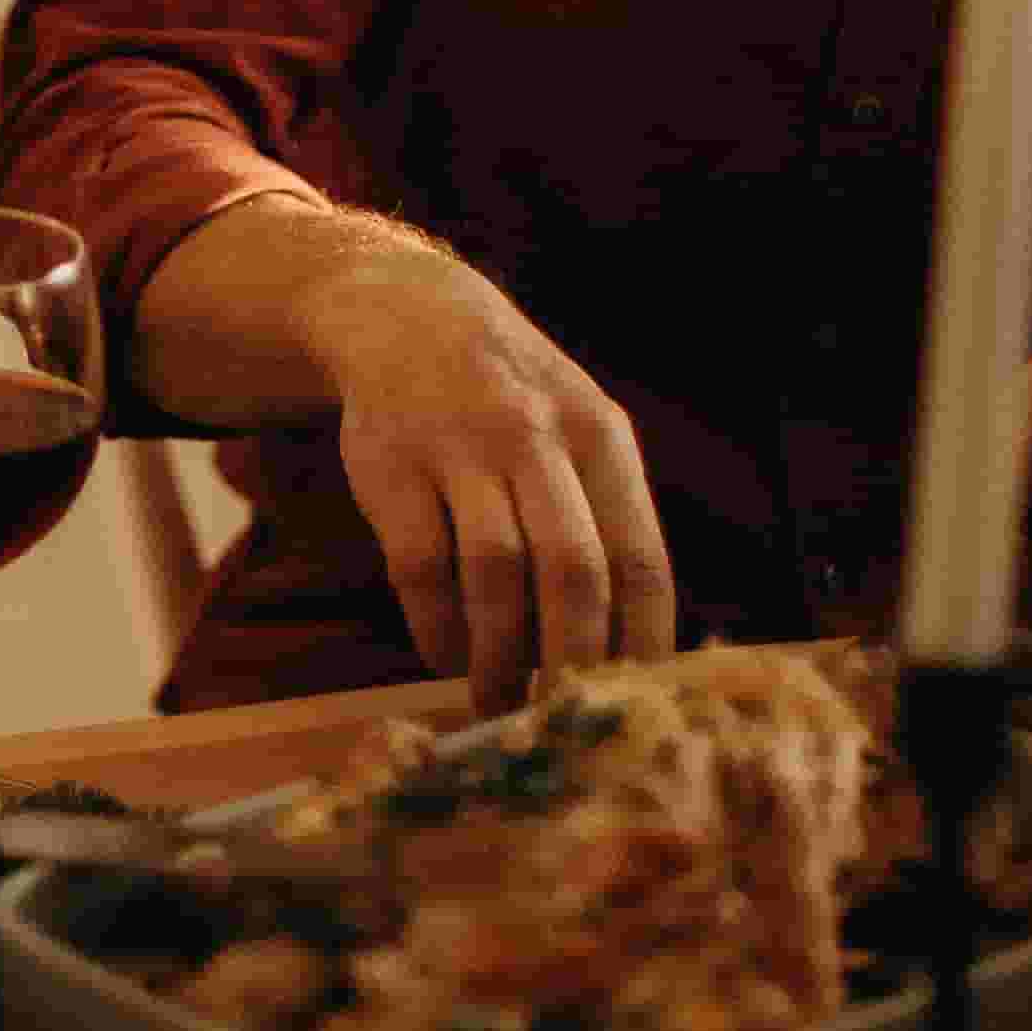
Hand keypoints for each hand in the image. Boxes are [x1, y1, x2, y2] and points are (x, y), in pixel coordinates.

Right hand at [295, 236, 677, 715]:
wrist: (406, 313)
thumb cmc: (512, 400)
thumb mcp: (576, 428)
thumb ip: (605, 519)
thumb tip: (632, 650)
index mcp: (599, 436)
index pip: (640, 560)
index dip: (641, 644)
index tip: (630, 703)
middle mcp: (535, 435)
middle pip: (573, 572)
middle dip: (571, 661)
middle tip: (560, 717)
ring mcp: (458, 447)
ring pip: (494, 576)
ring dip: (499, 656)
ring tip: (497, 699)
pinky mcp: (390, 465)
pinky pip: (420, 568)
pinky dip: (436, 628)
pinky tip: (445, 653)